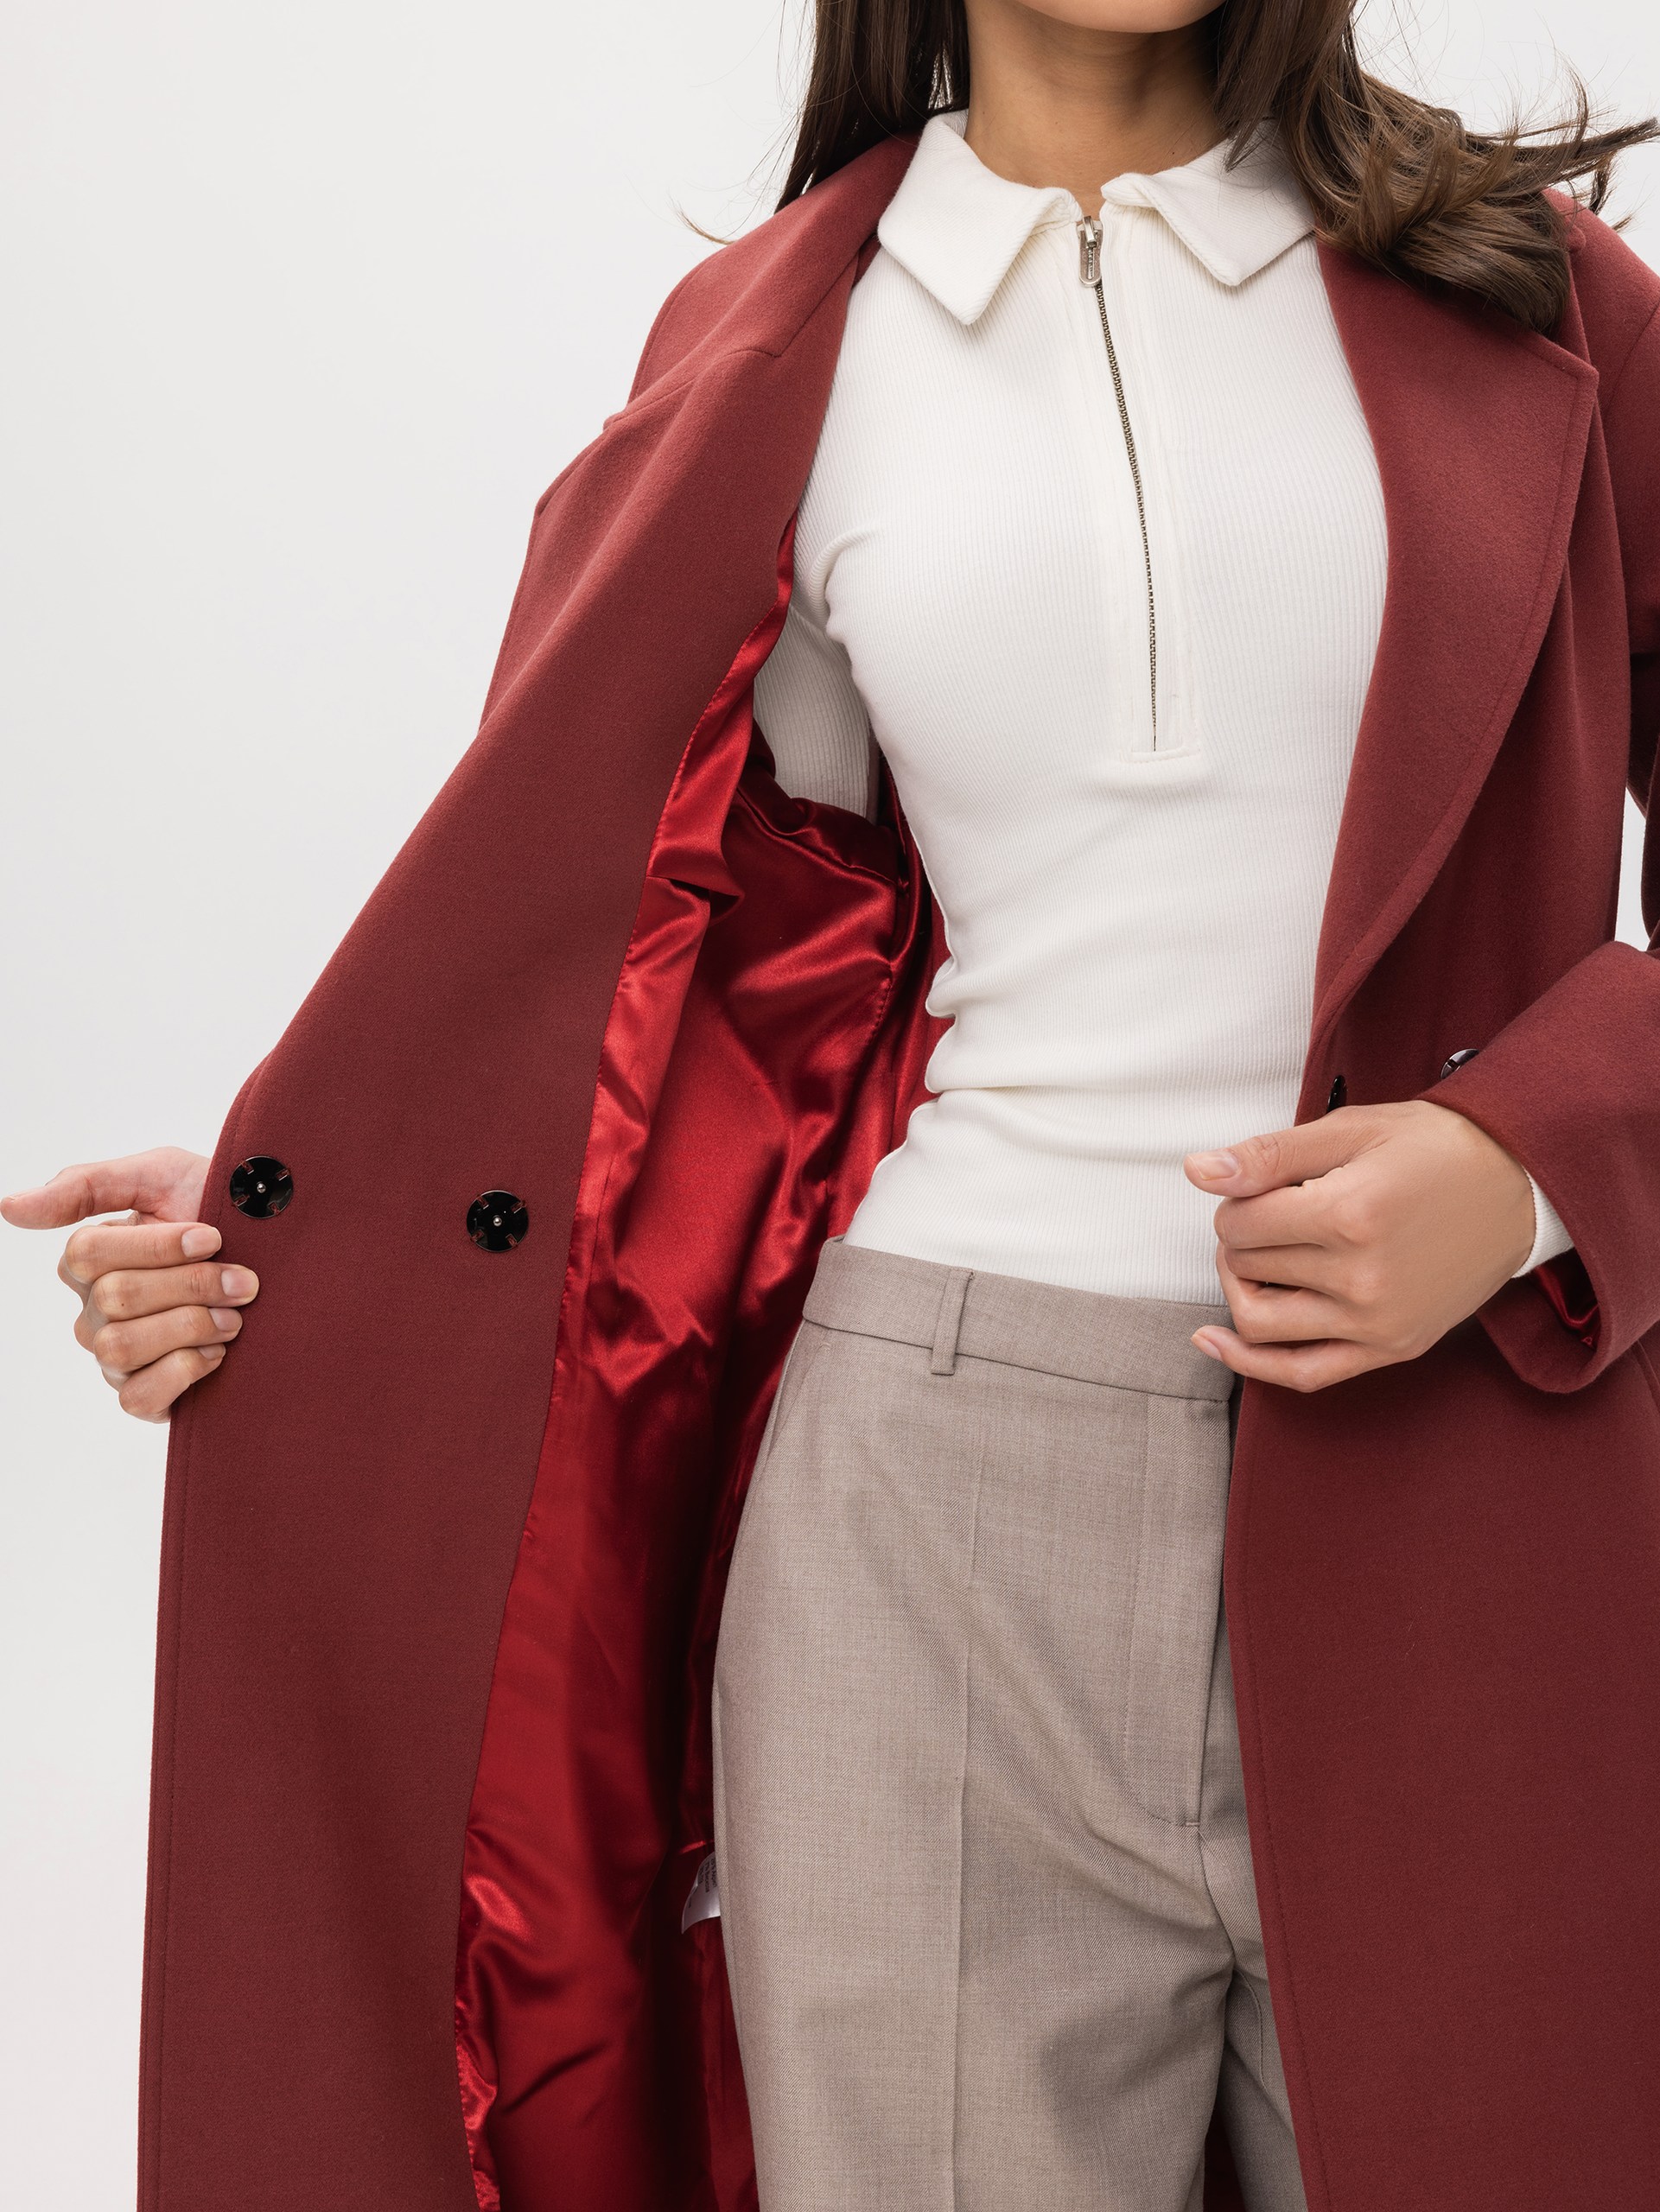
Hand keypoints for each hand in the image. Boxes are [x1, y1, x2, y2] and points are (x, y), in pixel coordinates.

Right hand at [1, 1147, 255, 1421]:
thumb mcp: (162, 1176)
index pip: (87, 1254)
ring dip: (192, 1327)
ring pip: (121, 1348)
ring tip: (235, 1316)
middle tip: (242, 1281)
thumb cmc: (221, 1212)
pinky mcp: (142, 1396)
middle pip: (114, 1300)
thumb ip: (86, 1185)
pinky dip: (183, 1373)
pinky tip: (218, 1353)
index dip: (157, 1247)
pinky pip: (136, 1398)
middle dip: (191, 1286)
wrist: (283, 1259)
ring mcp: (114, 1357)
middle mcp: (93, 1311)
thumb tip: (8, 1208)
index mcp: (89, 1260)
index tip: (213, 1235)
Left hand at [1181, 1101, 1535, 1391]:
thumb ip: (1269, 1154)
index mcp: (1350, 1215)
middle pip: (1247, 1268)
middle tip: (1265, 1212)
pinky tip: (1213, 1341)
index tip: (1262, 1187)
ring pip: (1260, 1323)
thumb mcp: (1351, 1130)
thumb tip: (1198, 1171)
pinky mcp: (1392, 1347)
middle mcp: (1363, 1278)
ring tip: (1257, 1258)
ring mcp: (1378, 1322)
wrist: (1517, 1186)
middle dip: (1240, 1238)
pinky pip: (1304, 1373)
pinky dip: (1250, 1364)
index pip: (1240, 1223)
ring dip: (1240, 1288)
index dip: (1236, 1200)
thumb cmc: (1434, 1150)